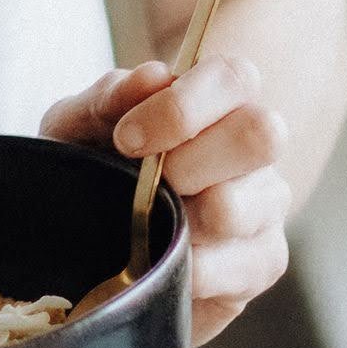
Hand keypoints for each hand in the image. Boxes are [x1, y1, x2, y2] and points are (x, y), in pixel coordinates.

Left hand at [41, 55, 290, 343]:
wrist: (86, 235)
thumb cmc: (94, 164)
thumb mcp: (79, 126)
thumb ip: (109, 97)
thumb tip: (152, 77)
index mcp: (219, 98)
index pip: (235, 77)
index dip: (181, 108)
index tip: (126, 139)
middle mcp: (254, 146)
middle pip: (262, 134)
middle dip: (189, 162)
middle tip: (147, 184)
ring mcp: (267, 204)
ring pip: (243, 208)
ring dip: (183, 220)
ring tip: (151, 225)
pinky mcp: (265, 260)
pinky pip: (240, 268)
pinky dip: (189, 270)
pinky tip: (164, 260)